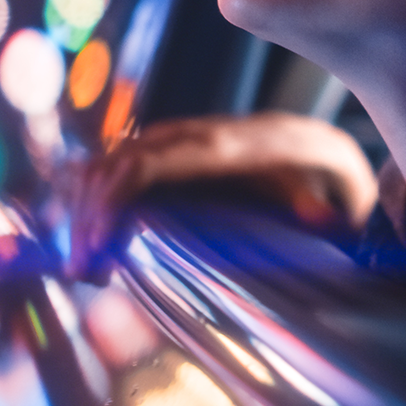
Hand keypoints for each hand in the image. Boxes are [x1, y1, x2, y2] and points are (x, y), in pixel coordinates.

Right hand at [65, 110, 377, 279]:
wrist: (312, 140)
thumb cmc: (315, 173)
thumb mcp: (321, 188)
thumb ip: (320, 205)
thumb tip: (321, 220)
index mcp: (227, 147)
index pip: (153, 159)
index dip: (115, 195)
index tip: (97, 243)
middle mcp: (195, 135)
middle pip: (120, 161)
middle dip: (91, 213)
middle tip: (83, 270)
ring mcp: (179, 139)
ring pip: (113, 160)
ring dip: (88, 207)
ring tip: (83, 263)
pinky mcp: (170, 150)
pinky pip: (119, 163)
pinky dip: (95, 195)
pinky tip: (87, 234)